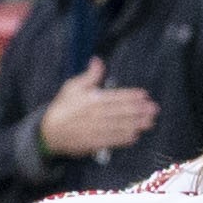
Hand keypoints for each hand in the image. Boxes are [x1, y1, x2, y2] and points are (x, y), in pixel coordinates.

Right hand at [37, 62, 159, 155]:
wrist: (48, 131)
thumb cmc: (63, 107)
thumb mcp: (72, 87)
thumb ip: (89, 76)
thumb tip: (98, 60)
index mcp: (90, 99)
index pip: (114, 96)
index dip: (130, 95)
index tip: (144, 95)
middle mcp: (94, 114)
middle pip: (120, 111)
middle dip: (139, 110)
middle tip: (154, 108)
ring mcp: (94, 129)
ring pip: (119, 126)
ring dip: (136, 124)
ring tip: (150, 121)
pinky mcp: (93, 142)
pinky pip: (111, 140)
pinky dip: (123, 138)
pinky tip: (135, 136)